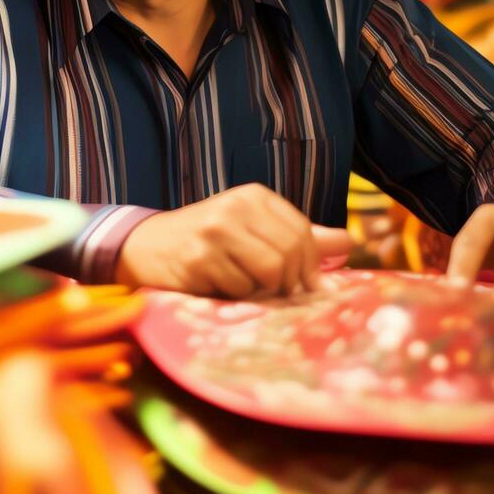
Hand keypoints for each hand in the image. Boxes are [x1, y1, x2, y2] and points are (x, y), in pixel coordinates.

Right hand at [115, 184, 352, 297]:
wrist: (145, 247)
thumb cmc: (205, 242)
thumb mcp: (251, 230)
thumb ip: (298, 235)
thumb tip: (348, 242)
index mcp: (254, 197)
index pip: (303, 232)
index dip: (309, 265)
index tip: (301, 284)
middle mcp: (236, 207)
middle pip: (291, 253)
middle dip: (289, 282)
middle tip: (275, 293)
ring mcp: (216, 231)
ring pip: (270, 272)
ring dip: (262, 291)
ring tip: (245, 288)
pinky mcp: (200, 258)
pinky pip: (240, 289)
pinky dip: (236, 297)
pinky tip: (220, 287)